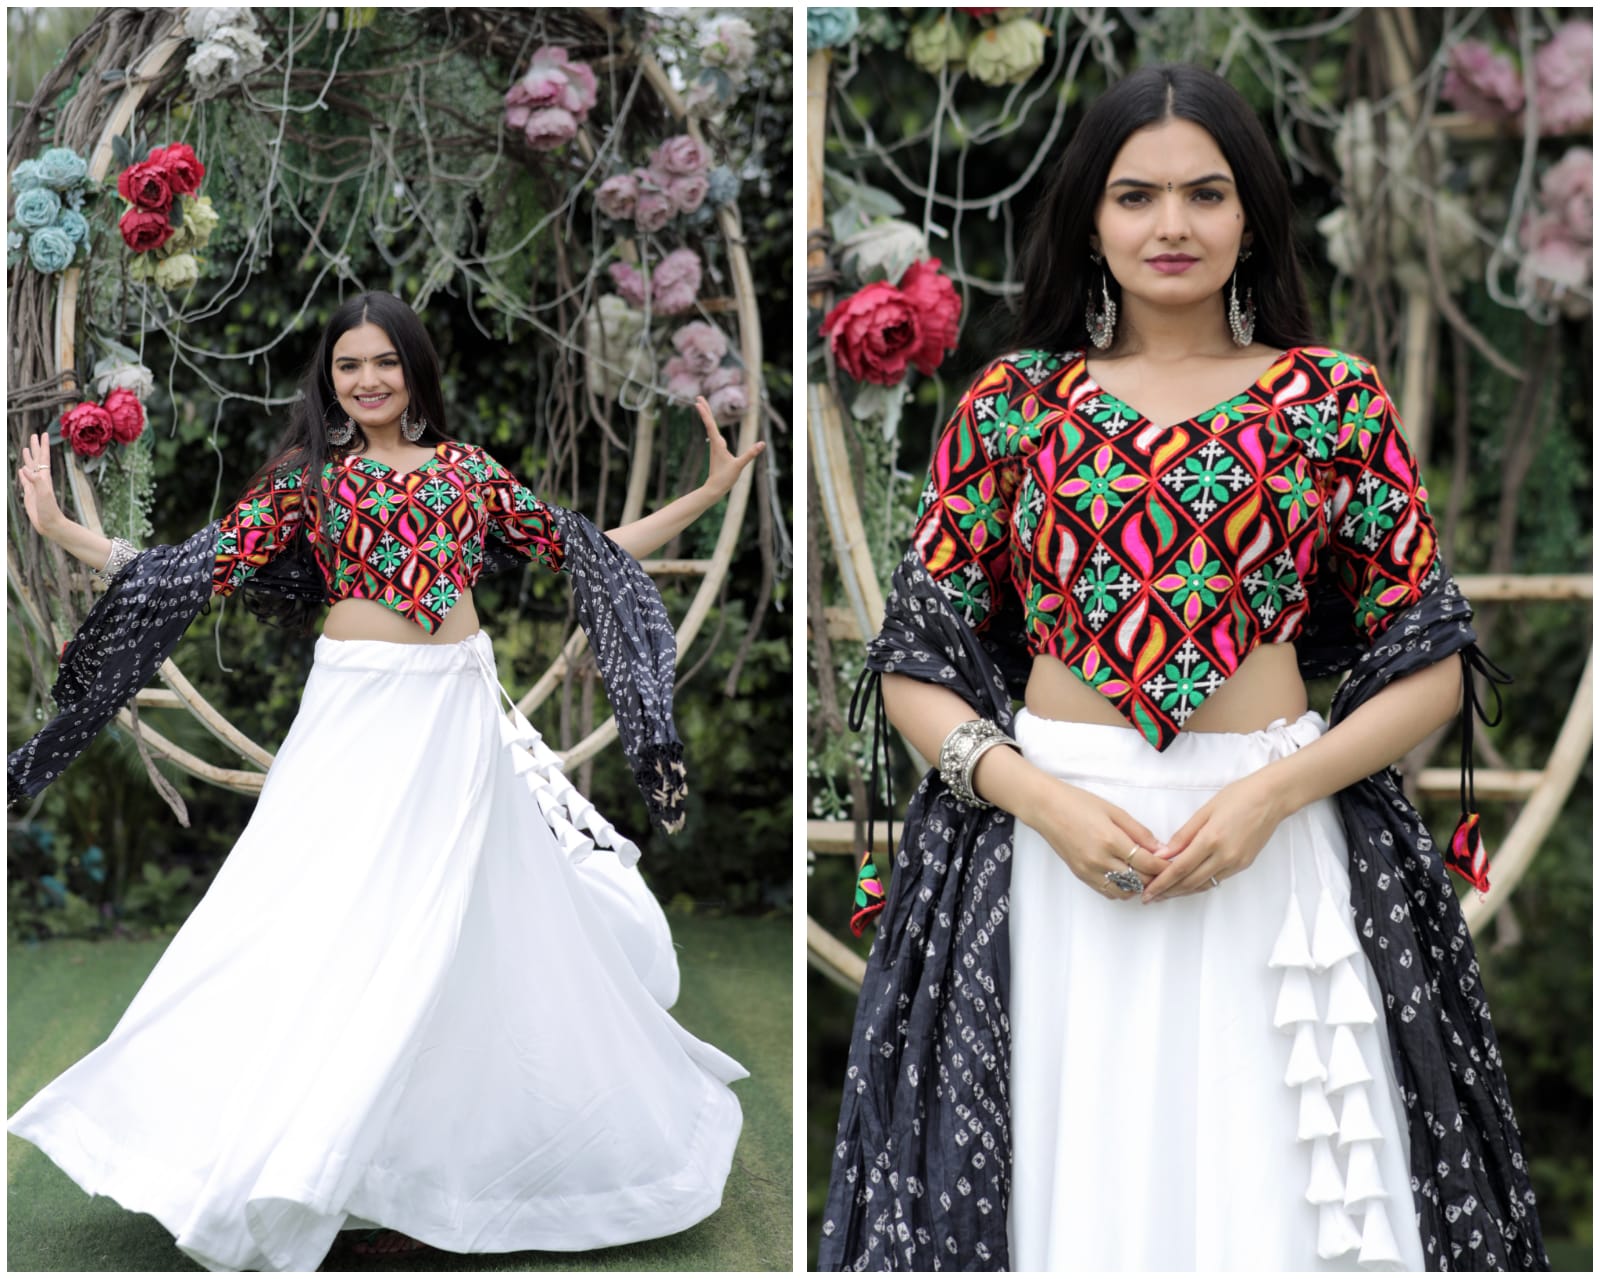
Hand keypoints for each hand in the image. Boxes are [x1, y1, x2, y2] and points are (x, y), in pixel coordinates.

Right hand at [16, 432, 65, 536]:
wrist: (50, 524)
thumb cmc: (49, 510)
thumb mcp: (44, 494)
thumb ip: (36, 481)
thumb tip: (25, 468)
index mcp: (44, 477)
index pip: (43, 457)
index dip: (43, 445)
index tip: (43, 433)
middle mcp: (40, 479)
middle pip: (37, 459)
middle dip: (35, 447)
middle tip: (34, 435)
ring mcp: (35, 486)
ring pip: (30, 468)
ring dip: (28, 458)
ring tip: (26, 448)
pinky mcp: (30, 493)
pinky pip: (25, 480)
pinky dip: (23, 473)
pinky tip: (21, 469)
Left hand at [695, 395, 764, 496]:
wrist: (714, 488)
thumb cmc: (725, 478)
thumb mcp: (739, 466)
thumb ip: (750, 454)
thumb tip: (762, 444)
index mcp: (718, 444)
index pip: (710, 425)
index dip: (705, 413)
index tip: (698, 402)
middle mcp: (715, 443)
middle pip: (709, 423)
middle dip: (704, 410)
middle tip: (698, 397)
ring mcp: (715, 447)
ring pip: (710, 427)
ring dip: (707, 416)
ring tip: (703, 406)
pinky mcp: (717, 451)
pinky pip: (713, 434)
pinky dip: (711, 426)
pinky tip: (712, 426)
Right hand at [1023, 776, 1168, 901]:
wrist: (1046, 808)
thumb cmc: (1078, 803)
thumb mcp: (1114, 811)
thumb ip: (1139, 831)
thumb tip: (1160, 848)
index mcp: (1111, 840)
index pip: (1148, 863)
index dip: (1165, 866)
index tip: (1175, 863)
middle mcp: (1100, 860)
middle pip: (1139, 880)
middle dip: (1156, 877)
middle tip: (1164, 870)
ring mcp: (1089, 871)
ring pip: (1125, 892)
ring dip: (1138, 886)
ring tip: (1144, 874)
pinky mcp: (1081, 875)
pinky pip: (1108, 892)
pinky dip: (1122, 889)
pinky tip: (1126, 876)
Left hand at [1141, 769, 1288, 902]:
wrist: (1272, 798)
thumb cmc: (1238, 796)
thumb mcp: (1204, 811)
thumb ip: (1183, 835)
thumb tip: (1162, 854)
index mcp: (1211, 839)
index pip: (1180, 869)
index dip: (1161, 883)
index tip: (1147, 892)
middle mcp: (1225, 856)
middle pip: (1190, 882)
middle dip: (1168, 892)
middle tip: (1150, 897)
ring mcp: (1236, 862)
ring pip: (1204, 884)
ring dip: (1183, 891)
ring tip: (1165, 893)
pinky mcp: (1244, 864)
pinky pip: (1217, 879)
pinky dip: (1200, 884)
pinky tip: (1188, 883)